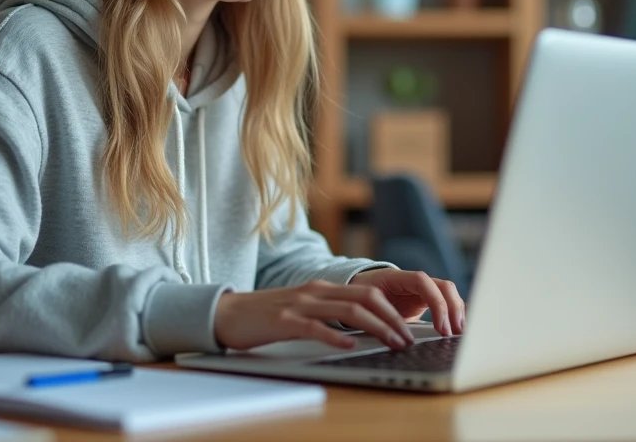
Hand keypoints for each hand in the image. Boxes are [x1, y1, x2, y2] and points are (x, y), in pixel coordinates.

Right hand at [214, 280, 416, 351]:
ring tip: (391, 342)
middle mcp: (315, 292)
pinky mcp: (284, 320)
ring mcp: (300, 305)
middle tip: (408, 338)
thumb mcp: (303, 309)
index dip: (392, 309)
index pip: (367, 292)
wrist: (227, 313)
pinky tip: (349, 346)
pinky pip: (315, 327)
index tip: (408, 328)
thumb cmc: (266, 316)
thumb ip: (328, 314)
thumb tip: (360, 331)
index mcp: (322, 288)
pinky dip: (335, 336)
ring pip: (348, 310)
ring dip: (376, 327)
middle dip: (392, 318)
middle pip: (365, 298)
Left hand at [349, 268, 465, 336]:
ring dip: (456, 311)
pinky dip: (453, 314)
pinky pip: (444, 303)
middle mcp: (412, 282)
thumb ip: (377, 317)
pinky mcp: (424, 301)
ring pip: (447, 293)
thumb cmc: (358, 297)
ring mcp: (420, 290)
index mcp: (396, 277)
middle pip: (442, 286)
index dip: (435, 303)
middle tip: (454, 333)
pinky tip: (457, 329)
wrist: (356, 290)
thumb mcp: (363, 306)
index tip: (440, 327)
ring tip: (459, 333)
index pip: (423, 282)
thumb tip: (391, 336)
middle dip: (452, 308)